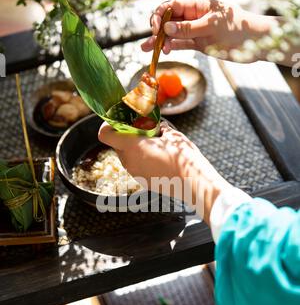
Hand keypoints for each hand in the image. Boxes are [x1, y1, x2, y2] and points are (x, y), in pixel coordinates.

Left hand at [98, 121, 229, 222]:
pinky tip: (160, 158)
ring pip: (126, 156)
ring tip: (154, 144)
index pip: (105, 134)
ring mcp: (134, 173)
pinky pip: (136, 166)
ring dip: (135, 148)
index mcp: (132, 146)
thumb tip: (156, 125)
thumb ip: (158, 127)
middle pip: (117, 144)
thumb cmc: (182, 157)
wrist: (193, 183)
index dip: (109, 125)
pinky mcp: (142, 181)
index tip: (120, 121)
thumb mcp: (171, 134)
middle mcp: (128, 161)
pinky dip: (142, 159)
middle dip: (126, 136)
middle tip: (142, 130)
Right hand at [142, 0, 276, 61]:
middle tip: (153, 41)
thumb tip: (166, 29)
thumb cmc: (236, 28)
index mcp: (197, 4)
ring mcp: (195, 30)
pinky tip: (160, 52)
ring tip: (145, 50)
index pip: (172, 6)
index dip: (160, 16)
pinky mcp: (198, 43)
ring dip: (159, 41)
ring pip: (172, 34)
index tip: (157, 29)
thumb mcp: (211, 27)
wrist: (253, 42)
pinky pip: (180, 44)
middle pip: (168, 19)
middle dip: (157, 29)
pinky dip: (170, 48)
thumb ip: (188, 28)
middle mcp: (194, 15)